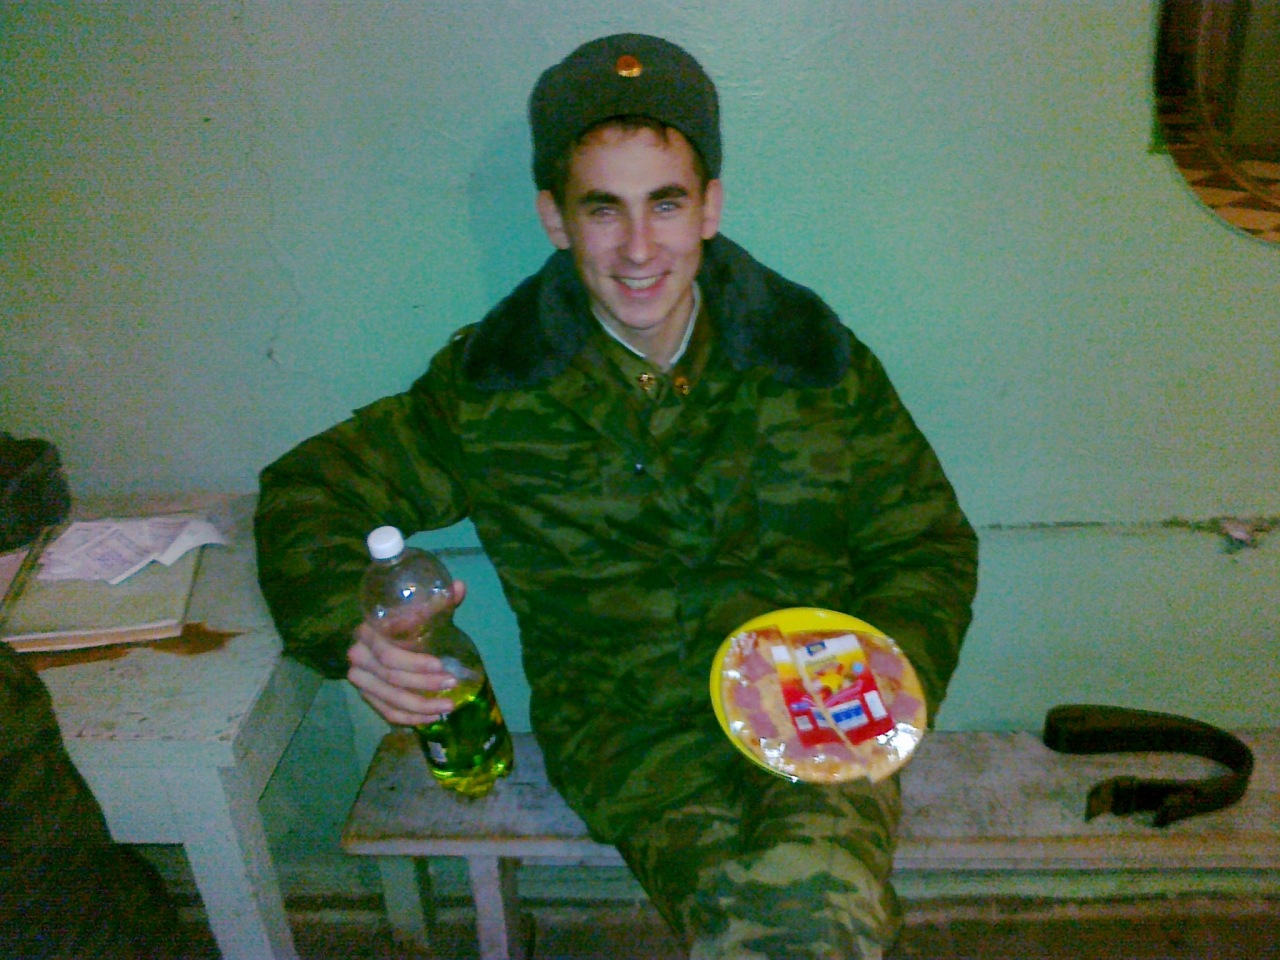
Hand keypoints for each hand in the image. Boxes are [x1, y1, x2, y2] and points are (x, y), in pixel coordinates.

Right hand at [347, 580, 467, 725]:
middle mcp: (358, 655)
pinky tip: (432, 718)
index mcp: (368, 631)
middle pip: (391, 677)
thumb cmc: (407, 622)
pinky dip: (410, 718)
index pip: (388, 653)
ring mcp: (359, 678)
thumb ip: (439, 601)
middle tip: (452, 682)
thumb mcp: (421, 610)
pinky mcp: (366, 696)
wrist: (385, 636)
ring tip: (448, 705)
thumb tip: (458, 587)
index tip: (441, 665)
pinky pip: (387, 712)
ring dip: (421, 706)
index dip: (415, 663)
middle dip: (424, 684)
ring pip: (390, 699)